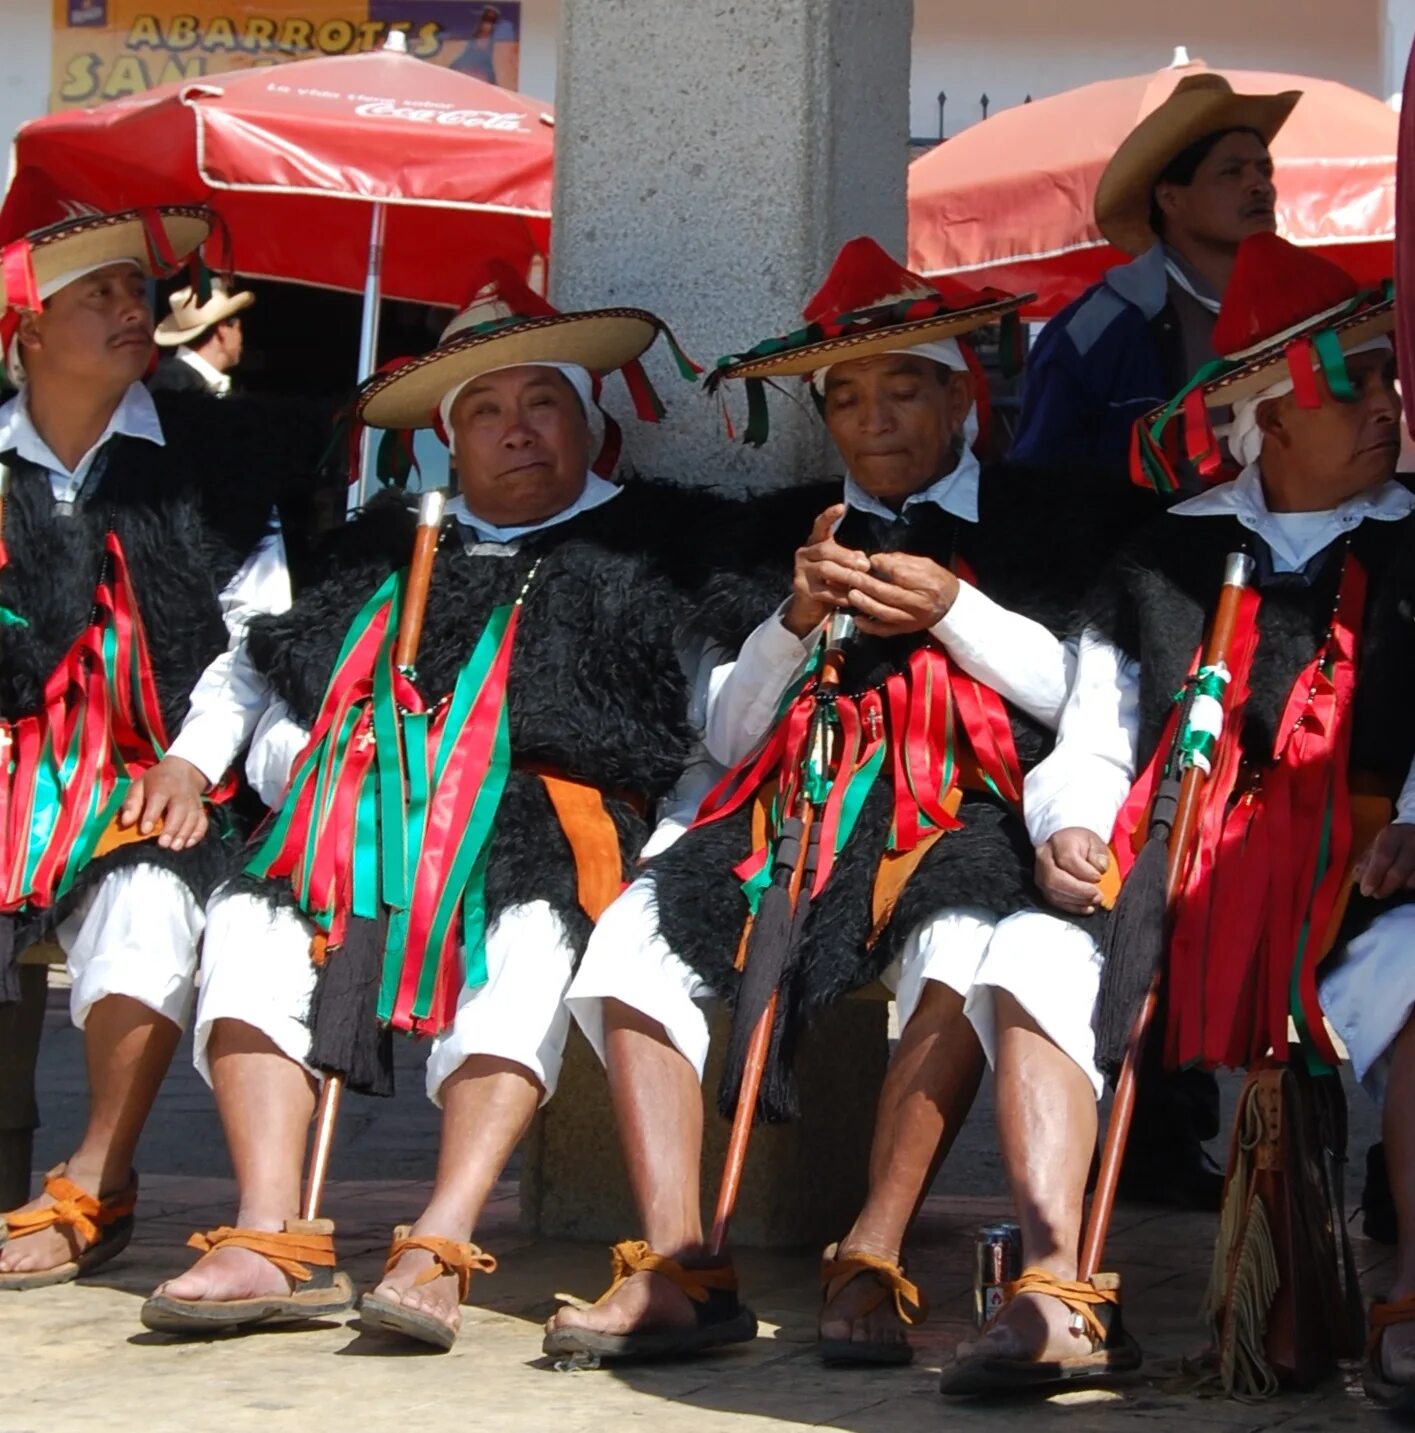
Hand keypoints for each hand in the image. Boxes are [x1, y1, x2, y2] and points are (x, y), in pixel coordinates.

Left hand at [118, 755, 208, 851]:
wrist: (183, 769)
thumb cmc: (156, 781)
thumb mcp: (140, 785)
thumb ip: (132, 803)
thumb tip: (125, 822)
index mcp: (162, 785)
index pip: (158, 798)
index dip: (151, 815)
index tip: (145, 830)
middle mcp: (180, 793)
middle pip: (179, 810)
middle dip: (172, 828)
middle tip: (163, 844)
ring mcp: (193, 801)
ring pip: (192, 817)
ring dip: (185, 833)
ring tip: (175, 847)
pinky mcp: (201, 809)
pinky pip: (203, 821)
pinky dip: (198, 833)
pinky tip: (188, 844)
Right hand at [782, 504, 870, 636]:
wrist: (810, 607)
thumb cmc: (830, 582)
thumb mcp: (841, 567)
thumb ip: (851, 559)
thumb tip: (864, 559)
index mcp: (815, 543)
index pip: (820, 525)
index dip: (829, 516)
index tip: (842, 506)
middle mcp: (804, 554)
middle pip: (826, 550)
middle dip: (847, 557)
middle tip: (866, 566)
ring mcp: (801, 571)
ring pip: (825, 569)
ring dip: (846, 575)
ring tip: (861, 581)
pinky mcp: (802, 589)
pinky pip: (825, 591)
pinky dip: (841, 595)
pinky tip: (852, 598)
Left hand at [844, 551, 959, 636]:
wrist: (951, 606)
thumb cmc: (936, 580)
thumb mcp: (925, 564)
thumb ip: (901, 562)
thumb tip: (876, 560)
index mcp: (926, 583)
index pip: (900, 574)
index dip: (882, 566)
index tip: (870, 560)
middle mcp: (919, 604)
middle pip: (889, 594)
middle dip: (867, 584)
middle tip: (852, 576)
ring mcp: (911, 619)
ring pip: (884, 613)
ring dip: (865, 604)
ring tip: (852, 594)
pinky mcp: (905, 630)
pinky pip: (885, 630)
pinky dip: (869, 626)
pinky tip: (857, 619)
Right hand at [1035, 827, 1110, 914]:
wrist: (1066, 844)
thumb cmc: (1082, 845)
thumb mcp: (1096, 843)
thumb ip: (1100, 855)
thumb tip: (1099, 869)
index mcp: (1058, 842)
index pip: (1066, 859)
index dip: (1084, 872)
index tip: (1099, 877)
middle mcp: (1044, 857)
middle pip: (1054, 878)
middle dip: (1078, 891)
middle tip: (1097, 895)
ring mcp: (1039, 873)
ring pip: (1052, 892)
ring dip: (1076, 900)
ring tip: (1094, 901)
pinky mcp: (1042, 887)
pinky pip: (1054, 901)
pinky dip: (1072, 907)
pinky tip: (1086, 907)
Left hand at [1356, 822, 1414, 898]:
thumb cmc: (1393, 842)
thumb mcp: (1376, 846)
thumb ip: (1366, 862)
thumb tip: (1358, 879)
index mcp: (1392, 834)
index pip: (1383, 856)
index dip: (1374, 875)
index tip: (1366, 891)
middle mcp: (1411, 841)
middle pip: (1398, 871)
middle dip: (1385, 887)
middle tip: (1376, 895)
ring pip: (1411, 880)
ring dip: (1398, 887)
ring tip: (1390, 886)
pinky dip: (1409, 886)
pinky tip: (1404, 883)